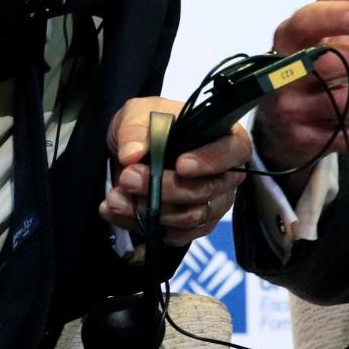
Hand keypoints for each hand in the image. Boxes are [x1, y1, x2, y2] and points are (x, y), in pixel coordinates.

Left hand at [100, 97, 250, 246]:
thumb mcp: (137, 114)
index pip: (233, 152)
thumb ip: (135, 129)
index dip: (210, 161)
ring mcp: (213, 204)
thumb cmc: (149, 126)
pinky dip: (144, 226)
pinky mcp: (193, 227)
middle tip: (129, 177)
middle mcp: (225, 175)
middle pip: (207, 190)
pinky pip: (175, 235)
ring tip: (116, 198)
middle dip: (166, 188)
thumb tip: (132, 153)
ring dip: (151, 210)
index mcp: (225, 138)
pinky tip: (117, 212)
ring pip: (190, 217)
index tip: (181, 165)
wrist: (134, 151)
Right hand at [253, 0, 348, 186]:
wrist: (279, 112)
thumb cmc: (310, 50)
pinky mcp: (308, 142)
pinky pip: (343, 140)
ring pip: (338, 106)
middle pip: (326, 66)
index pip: (306, 24)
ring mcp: (294, 111)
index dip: (332, 20)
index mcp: (289, 37)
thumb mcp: (324, 15)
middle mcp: (284, 74)